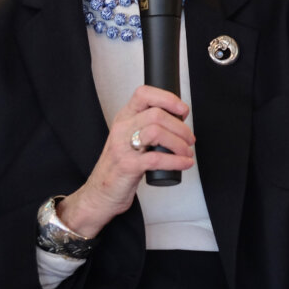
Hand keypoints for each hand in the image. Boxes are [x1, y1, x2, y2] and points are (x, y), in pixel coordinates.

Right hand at [57, 85, 194, 237]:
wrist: (99, 194)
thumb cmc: (120, 166)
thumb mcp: (130, 139)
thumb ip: (147, 127)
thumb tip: (179, 122)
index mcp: (124, 118)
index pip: (143, 94)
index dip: (167, 98)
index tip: (183, 111)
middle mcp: (122, 129)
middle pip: (157, 115)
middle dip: (180, 127)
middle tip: (189, 140)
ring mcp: (122, 147)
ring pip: (157, 132)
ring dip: (179, 143)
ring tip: (187, 152)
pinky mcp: (127, 166)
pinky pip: (156, 158)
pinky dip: (176, 161)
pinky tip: (185, 163)